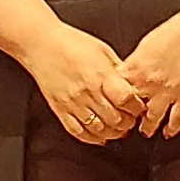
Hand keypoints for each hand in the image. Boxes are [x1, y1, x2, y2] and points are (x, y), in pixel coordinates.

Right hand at [25, 22, 139, 143]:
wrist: (41, 44)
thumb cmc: (71, 43)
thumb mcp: (102, 50)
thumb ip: (118, 69)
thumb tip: (133, 83)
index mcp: (101, 74)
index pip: (126, 99)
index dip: (136, 107)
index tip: (138, 106)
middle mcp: (87, 91)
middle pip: (116, 119)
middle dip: (128, 122)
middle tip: (130, 119)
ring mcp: (73, 103)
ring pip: (99, 129)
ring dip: (112, 132)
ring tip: (117, 127)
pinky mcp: (60, 109)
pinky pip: (77, 132)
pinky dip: (91, 138)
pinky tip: (99, 135)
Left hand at [119, 9, 179, 140]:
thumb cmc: (178, 29)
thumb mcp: (146, 43)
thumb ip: (136, 62)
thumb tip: (128, 71)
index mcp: (137, 67)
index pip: (116, 91)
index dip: (113, 101)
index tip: (113, 106)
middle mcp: (150, 83)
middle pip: (131, 109)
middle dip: (127, 117)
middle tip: (125, 123)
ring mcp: (169, 92)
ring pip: (152, 119)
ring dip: (147, 127)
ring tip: (145, 131)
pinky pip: (177, 119)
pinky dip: (172, 128)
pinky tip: (169, 132)